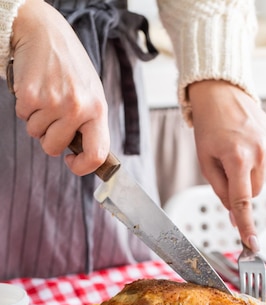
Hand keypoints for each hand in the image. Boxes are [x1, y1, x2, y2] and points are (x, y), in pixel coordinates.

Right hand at [10, 0, 109, 174]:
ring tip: (46, 97)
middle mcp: (77, 108)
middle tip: (52, 118)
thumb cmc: (71, 68)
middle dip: (49, 138)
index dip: (82, 166)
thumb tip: (87, 156)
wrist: (45, 33)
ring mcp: (53, 102)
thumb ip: (90, 124)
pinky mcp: (30, 95)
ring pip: (35, 133)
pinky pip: (23, 116)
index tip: (71, 160)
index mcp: (98, 110)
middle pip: (54, 147)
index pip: (97, 154)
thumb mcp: (92, 94)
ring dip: (36, 120)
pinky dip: (25, 107)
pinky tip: (35, 89)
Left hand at [188, 80, 265, 250]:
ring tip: (234, 148)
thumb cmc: (209, 127)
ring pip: (259, 179)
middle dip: (240, 190)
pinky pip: (265, 163)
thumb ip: (221, 191)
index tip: (252, 244)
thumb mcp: (206, 161)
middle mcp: (258, 152)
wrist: (222, 91)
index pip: (242, 201)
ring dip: (247, 173)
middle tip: (226, 168)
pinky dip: (255, 159)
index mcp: (236, 158)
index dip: (246, 225)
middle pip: (252, 193)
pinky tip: (245, 140)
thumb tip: (234, 217)